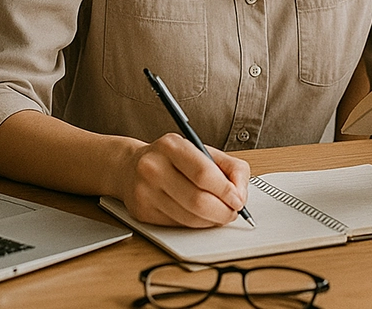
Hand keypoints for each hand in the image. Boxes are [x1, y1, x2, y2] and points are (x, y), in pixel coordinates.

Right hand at [118, 132, 250, 227]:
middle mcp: (153, 167)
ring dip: (211, 221)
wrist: (130, 166)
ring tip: (219, 214)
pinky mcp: (142, 212)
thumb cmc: (172, 158)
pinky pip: (178, 225)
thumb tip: (241, 194)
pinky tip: (200, 216)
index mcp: (171, 146)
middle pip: (197, 200)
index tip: (238, 200)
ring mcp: (145, 191)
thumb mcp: (201, 150)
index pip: (204, 174)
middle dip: (223, 211)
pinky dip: (196, 224)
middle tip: (233, 212)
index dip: (226, 191)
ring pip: (189, 217)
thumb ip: (230, 167)